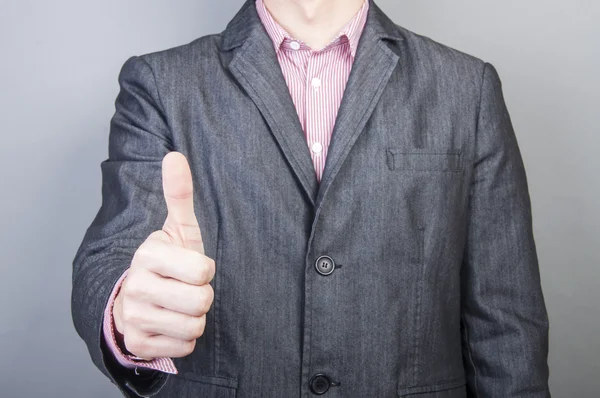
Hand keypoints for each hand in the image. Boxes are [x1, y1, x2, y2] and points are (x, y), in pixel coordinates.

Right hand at [113, 152, 214, 359]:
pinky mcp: (138, 345)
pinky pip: (185, 347)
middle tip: (185, 289)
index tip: (190, 267)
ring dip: (194, 318)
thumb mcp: (177, 230)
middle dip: (201, 296)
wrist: (134, 301)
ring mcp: (134, 318)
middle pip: (201, 301)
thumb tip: (175, 155)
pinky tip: (168, 325)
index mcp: (148, 255)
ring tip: (178, 306)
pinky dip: (183, 339)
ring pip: (194, 326)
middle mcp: (136, 287)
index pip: (203, 271)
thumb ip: (179, 195)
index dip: (204, 270)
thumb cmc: (167, 263)